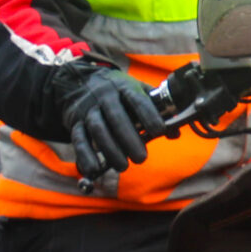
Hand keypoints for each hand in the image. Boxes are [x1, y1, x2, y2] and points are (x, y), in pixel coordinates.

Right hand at [61, 67, 165, 181]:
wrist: (81, 82)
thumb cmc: (118, 92)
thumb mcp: (138, 92)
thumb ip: (157, 110)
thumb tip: (175, 133)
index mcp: (124, 87)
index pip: (138, 100)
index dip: (149, 115)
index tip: (160, 131)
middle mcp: (105, 96)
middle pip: (116, 117)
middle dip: (129, 138)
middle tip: (141, 158)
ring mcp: (88, 109)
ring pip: (98, 129)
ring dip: (110, 149)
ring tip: (123, 167)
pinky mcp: (75, 122)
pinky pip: (79, 139)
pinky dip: (85, 156)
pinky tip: (94, 170)